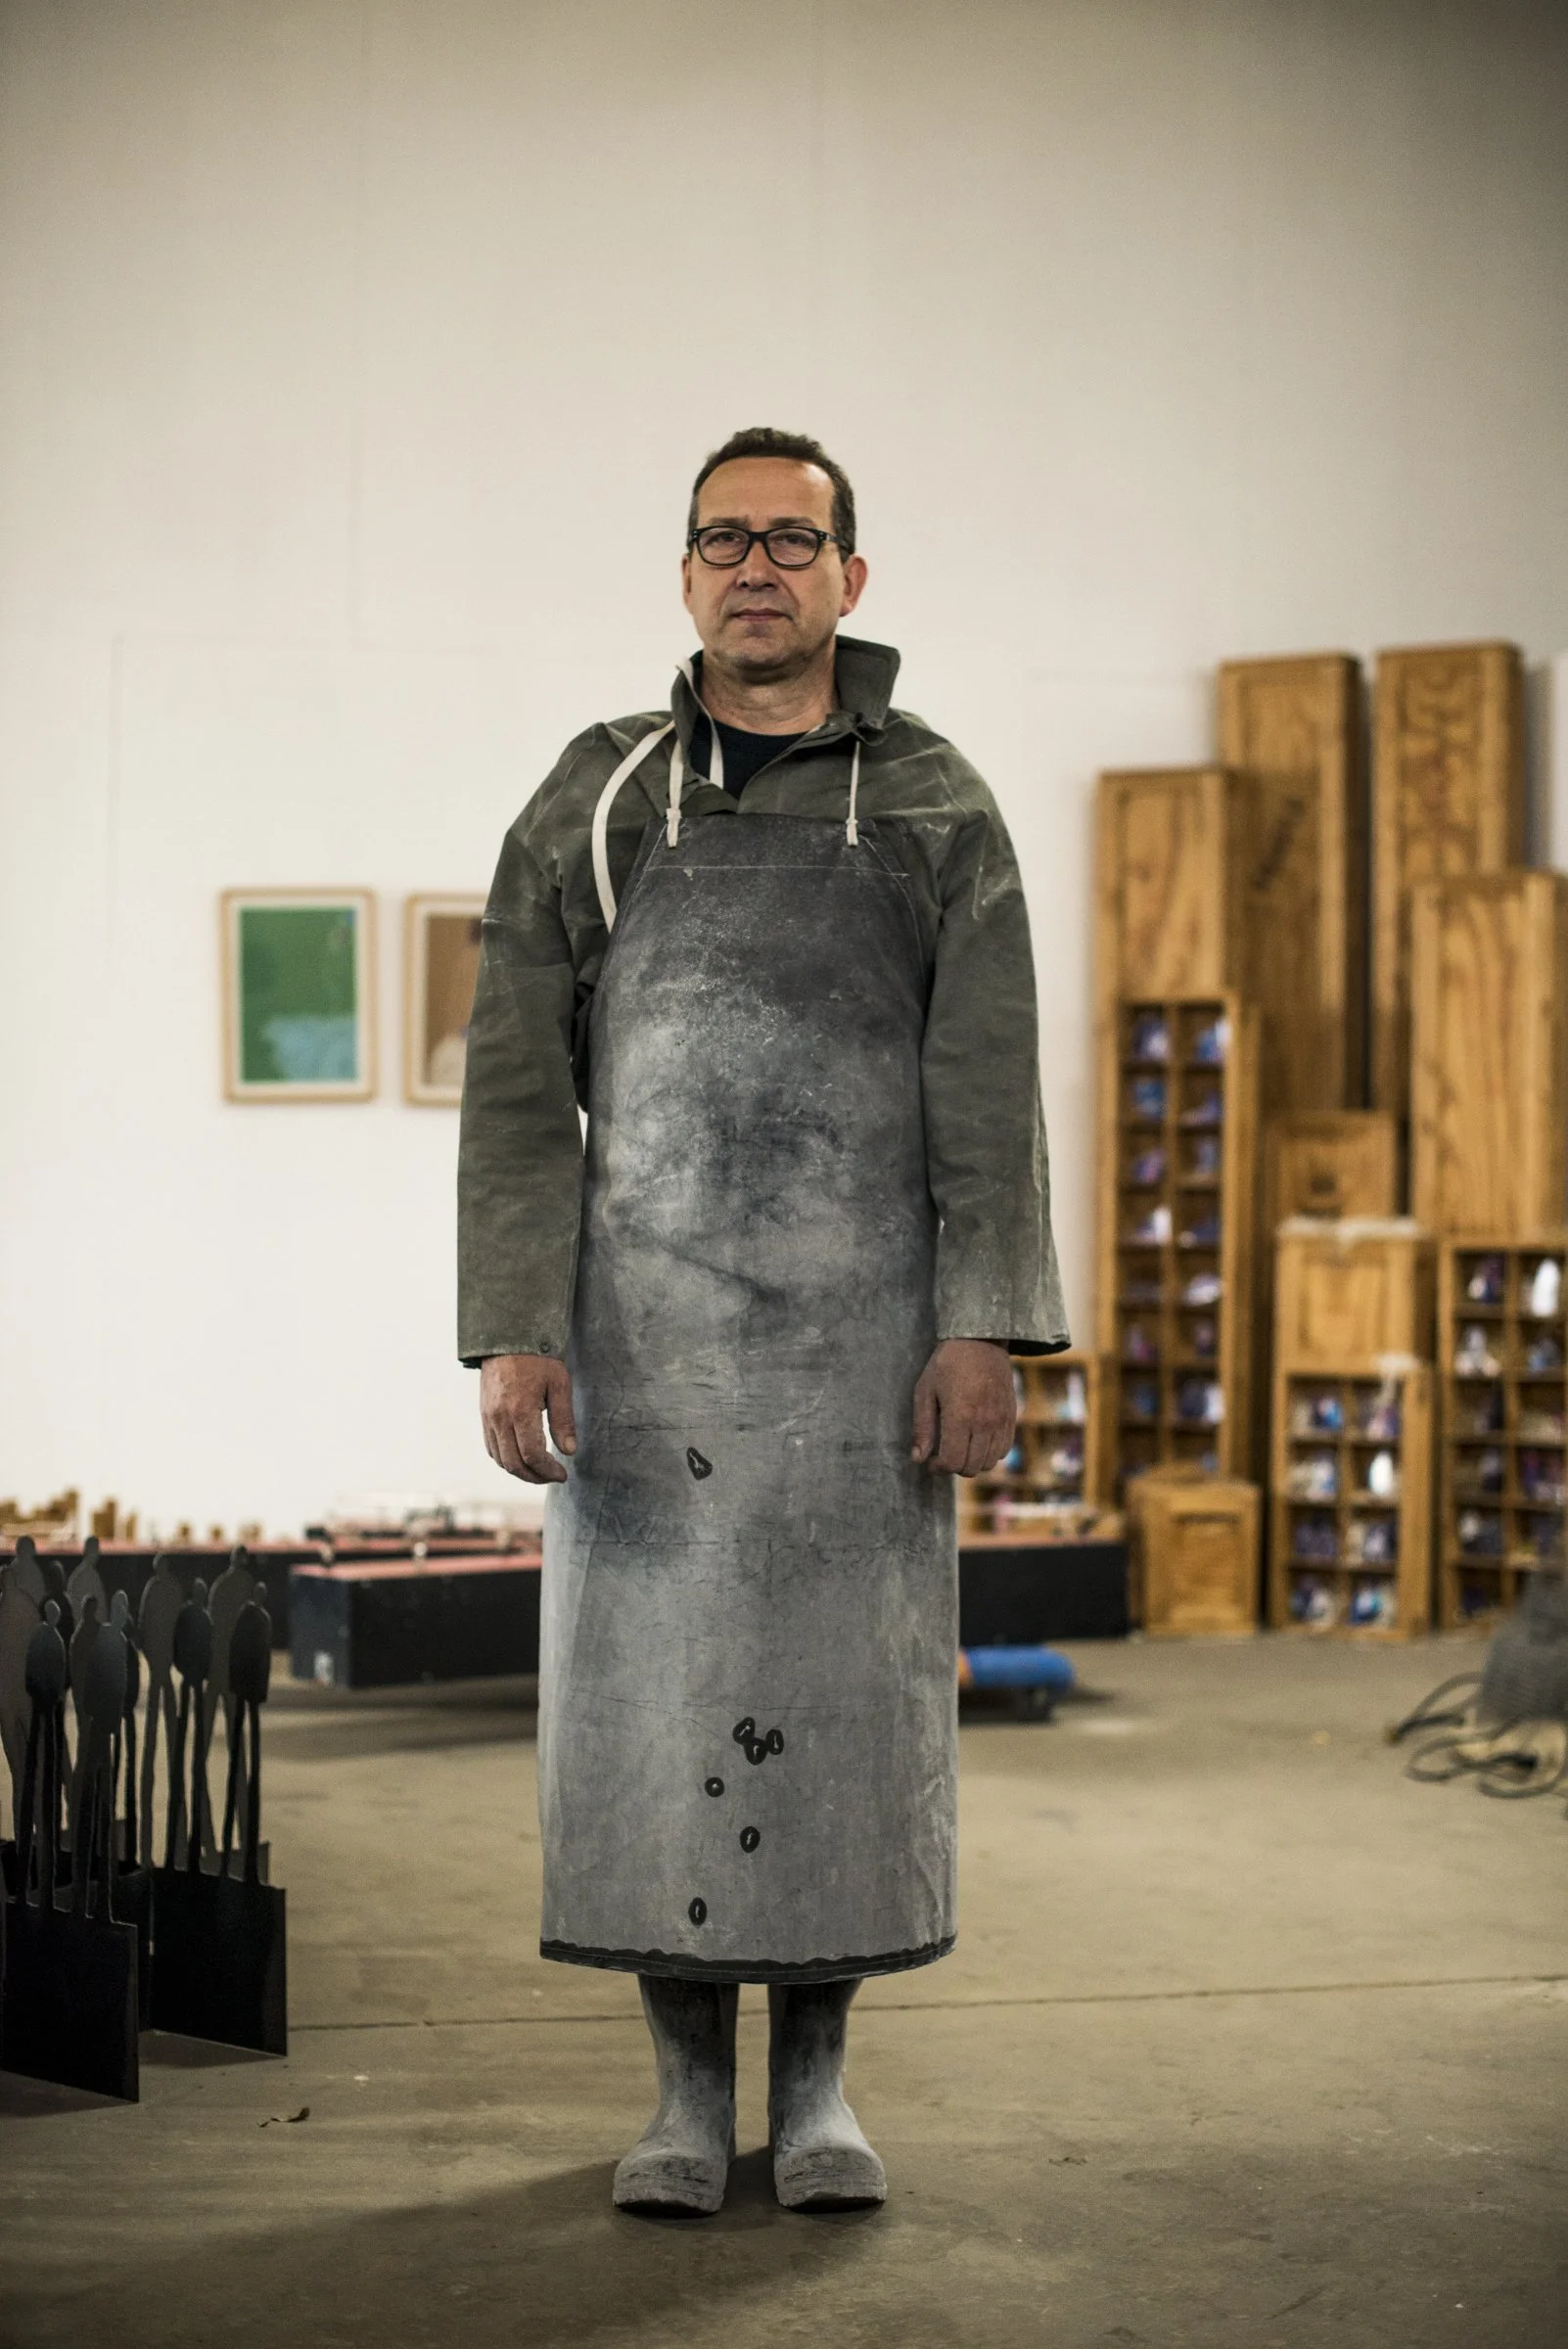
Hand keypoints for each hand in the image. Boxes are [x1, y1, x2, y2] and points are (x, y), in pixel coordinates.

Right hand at [480, 1353, 576, 1483]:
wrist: (508, 1338)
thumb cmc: (538, 1359)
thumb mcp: (559, 1384)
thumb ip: (564, 1420)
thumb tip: (569, 1451)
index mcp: (520, 1411)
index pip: (532, 1455)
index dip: (548, 1471)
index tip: (563, 1474)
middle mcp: (499, 1418)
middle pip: (513, 1464)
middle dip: (535, 1476)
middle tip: (553, 1476)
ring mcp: (488, 1418)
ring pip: (500, 1459)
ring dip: (520, 1471)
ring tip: (540, 1470)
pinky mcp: (484, 1415)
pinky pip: (491, 1447)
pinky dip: (506, 1459)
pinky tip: (522, 1458)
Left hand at [911, 1339, 1016, 1475]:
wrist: (981, 1341)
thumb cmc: (947, 1364)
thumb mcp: (925, 1391)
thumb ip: (922, 1427)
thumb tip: (918, 1458)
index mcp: (960, 1416)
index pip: (952, 1462)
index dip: (938, 1468)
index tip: (930, 1461)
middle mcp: (984, 1422)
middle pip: (971, 1467)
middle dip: (953, 1466)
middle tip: (943, 1454)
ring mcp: (1001, 1421)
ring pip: (989, 1462)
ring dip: (972, 1462)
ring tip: (960, 1448)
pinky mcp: (1011, 1417)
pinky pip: (1003, 1450)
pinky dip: (989, 1453)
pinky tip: (976, 1441)